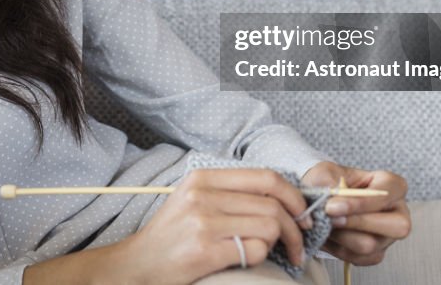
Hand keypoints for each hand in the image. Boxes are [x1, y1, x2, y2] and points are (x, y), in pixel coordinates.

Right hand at [119, 168, 312, 284]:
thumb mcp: (193, 198)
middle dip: (296, 225)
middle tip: (300, 240)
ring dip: (280, 244)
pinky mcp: (205, 250)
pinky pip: (255, 250)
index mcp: (203, 177)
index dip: (293, 195)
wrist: (138, 264)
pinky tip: (250, 261)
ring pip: (269, 226)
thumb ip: (229, 191)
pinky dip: (261, 257)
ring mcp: (204, 222)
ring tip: (276, 254)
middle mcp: (203, 195)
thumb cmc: (171, 234)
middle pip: (272, 203)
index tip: (302, 213)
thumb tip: (280, 196)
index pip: (266, 177)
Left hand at [301, 161, 410, 265]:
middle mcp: (398, 213)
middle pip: (396, 226)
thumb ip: (329, 183)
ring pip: (371, 245)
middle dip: (357, 223)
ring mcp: (389, 236)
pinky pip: (359, 258)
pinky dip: (338, 248)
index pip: (386, 194)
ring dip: (341, 236)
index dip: (360, 203)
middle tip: (330, 217)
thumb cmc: (328, 181)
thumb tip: (331, 201)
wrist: (320, 199)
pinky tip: (328, 235)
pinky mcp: (376, 254)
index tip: (332, 206)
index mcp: (392, 185)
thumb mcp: (325, 173)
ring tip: (324, 223)